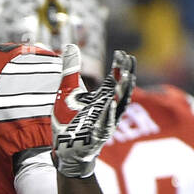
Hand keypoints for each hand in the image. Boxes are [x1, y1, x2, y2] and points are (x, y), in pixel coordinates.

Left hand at [52, 46, 135, 177]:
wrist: (65, 149)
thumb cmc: (69, 120)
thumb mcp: (68, 91)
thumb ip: (70, 68)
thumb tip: (70, 45)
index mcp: (102, 97)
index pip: (115, 78)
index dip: (119, 66)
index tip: (122, 52)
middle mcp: (107, 108)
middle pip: (121, 89)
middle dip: (125, 75)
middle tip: (128, 60)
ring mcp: (104, 122)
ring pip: (116, 105)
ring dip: (121, 92)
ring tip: (125, 76)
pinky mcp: (96, 136)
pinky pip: (104, 124)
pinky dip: (107, 114)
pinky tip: (109, 103)